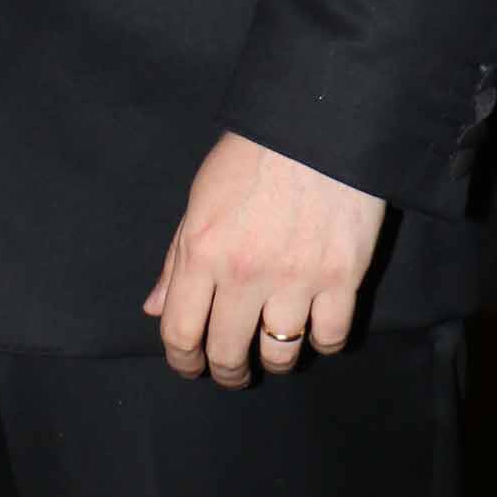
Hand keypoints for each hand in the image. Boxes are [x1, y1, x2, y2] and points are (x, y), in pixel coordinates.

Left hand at [142, 131, 386, 385]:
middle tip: (231, 370)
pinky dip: (321, 342)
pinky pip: (330, 338)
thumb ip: (176, 259)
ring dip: (273, 360)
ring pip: (279, 355)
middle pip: (228, 353)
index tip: (189, 366)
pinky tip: (314, 328)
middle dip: (226, 372)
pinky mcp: (342, 278)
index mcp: (202, 251)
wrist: (316, 124)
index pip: (180, 331)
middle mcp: (244, 273)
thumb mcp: (199, 200)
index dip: (182, 360)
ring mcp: (295, 279)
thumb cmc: (252, 156)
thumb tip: (155, 308)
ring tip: (272, 350)